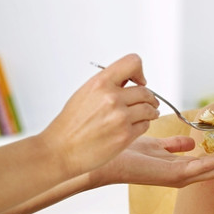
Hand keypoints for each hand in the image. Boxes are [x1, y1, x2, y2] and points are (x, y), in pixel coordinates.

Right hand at [41, 54, 159, 177]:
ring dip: (152, 111)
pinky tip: (137, 126)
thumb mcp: (85, 93)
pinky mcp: (126, 135)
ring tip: (150, 113)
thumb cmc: (71, 124)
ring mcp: (120, 117)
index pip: (132, 63)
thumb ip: (108, 85)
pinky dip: (145, 124)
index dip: (139, 71)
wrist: (61, 150)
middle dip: (149, 97)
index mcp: (100, 83)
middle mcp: (112, 98)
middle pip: (145, 91)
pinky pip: (146, 125)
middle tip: (150, 102)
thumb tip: (130, 81)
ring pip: (149, 109)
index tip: (140, 81)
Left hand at [90, 136, 213, 187]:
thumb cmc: (128, 153)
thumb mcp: (156, 145)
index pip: (213, 162)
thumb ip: (174, 145)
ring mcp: (179, 178)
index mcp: (182, 168)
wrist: (107, 159)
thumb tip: (191, 142)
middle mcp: (184, 176)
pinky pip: (201, 169)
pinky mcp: (172, 176)